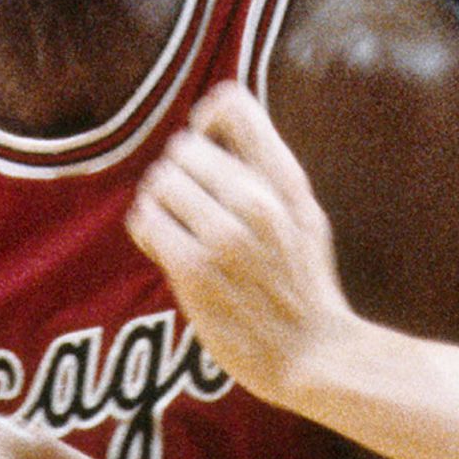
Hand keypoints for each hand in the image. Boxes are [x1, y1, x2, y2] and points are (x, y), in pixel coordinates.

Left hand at [127, 82, 355, 406]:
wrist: (312, 354)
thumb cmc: (302, 279)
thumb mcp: (302, 209)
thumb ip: (264, 162)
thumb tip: (211, 115)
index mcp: (285, 180)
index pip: (230, 103)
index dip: (207, 120)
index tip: (210, 149)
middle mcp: (256, 201)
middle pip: (181, 147)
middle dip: (178, 172)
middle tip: (191, 204)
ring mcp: (224, 237)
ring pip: (158, 183)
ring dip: (159, 202)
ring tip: (180, 226)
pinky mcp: (194, 271)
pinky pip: (145, 221)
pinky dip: (149, 229)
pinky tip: (168, 246)